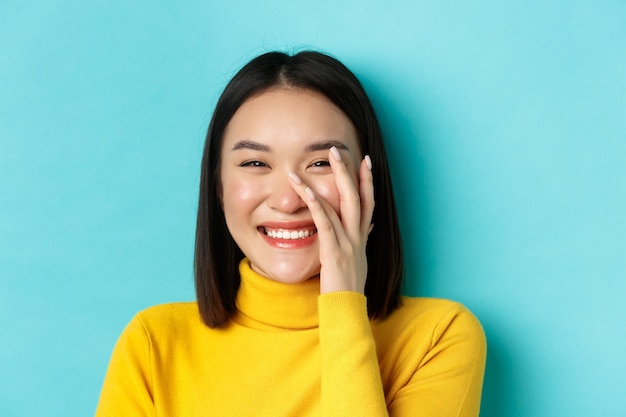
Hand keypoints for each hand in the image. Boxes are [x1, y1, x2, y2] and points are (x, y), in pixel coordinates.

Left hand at [288, 147, 373, 293]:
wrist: (347, 310)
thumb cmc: (348, 287)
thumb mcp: (359, 260)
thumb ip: (362, 240)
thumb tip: (369, 225)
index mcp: (362, 238)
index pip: (368, 203)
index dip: (367, 181)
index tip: (365, 161)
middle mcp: (358, 237)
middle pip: (357, 197)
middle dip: (348, 171)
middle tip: (338, 150)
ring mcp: (348, 243)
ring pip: (340, 204)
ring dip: (328, 180)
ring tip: (316, 163)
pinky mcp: (333, 251)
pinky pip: (324, 222)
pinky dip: (316, 204)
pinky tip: (306, 190)